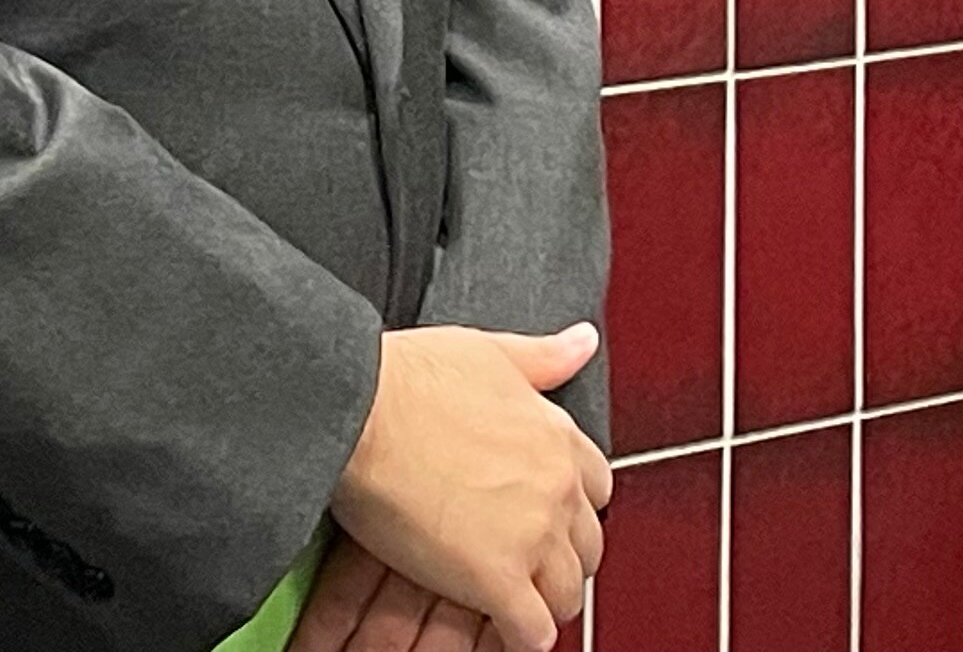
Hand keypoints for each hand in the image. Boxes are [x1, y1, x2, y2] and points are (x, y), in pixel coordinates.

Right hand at [328, 324, 608, 651]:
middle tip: (535, 566)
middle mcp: (555, 486)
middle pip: (588, 545)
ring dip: (547, 602)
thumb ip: (544, 357)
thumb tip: (582, 341)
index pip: (598, 487)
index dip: (574, 507)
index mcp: (556, 435)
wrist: (364, 410)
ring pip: (567, 592)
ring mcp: (530, 535)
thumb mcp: (490, 352)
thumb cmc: (409, 380)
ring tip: (521, 605)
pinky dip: (524, 638)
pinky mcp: (495, 579)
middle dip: (566, 559)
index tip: (553, 516)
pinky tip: (508, 634)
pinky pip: (531, 630)